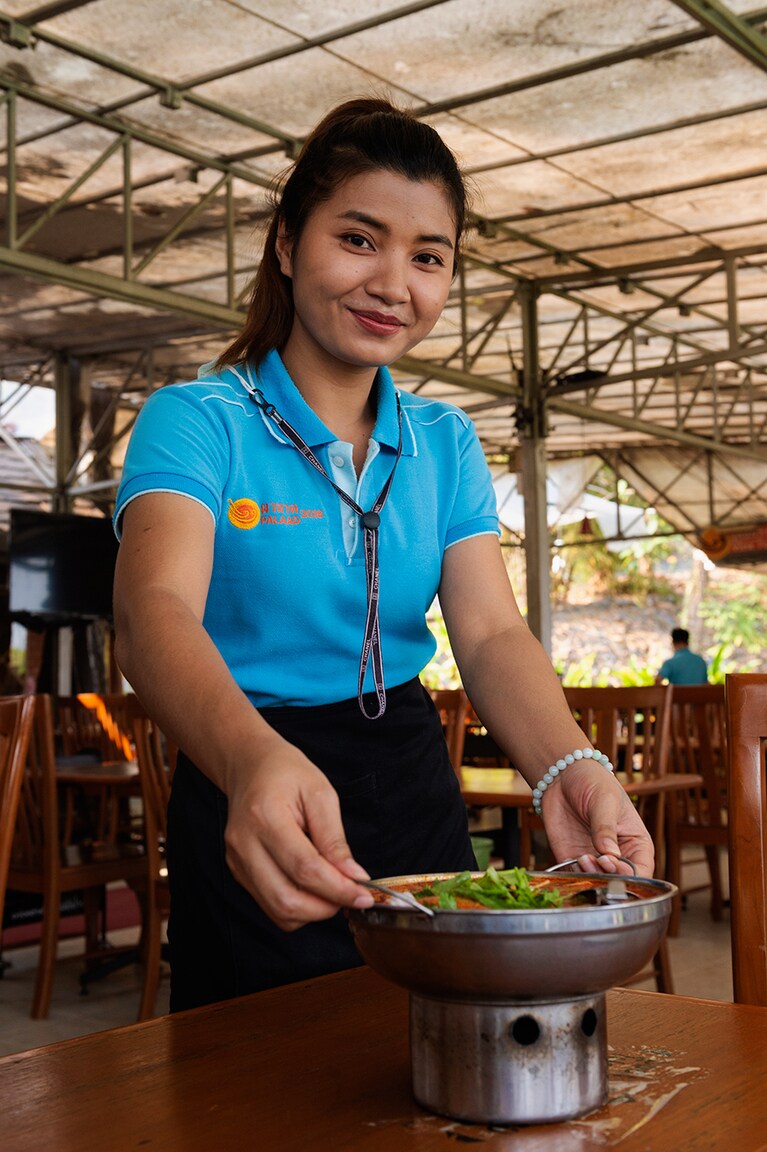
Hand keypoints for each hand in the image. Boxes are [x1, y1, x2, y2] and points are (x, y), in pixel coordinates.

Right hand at [222, 734, 374, 929]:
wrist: (249, 766)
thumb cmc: (286, 773)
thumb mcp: (321, 794)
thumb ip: (335, 839)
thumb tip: (354, 877)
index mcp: (266, 817)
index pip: (305, 868)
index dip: (339, 889)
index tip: (364, 895)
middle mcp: (245, 844)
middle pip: (286, 899)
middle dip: (326, 907)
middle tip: (351, 895)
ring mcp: (237, 861)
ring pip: (278, 911)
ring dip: (312, 911)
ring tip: (333, 889)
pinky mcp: (238, 871)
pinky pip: (270, 905)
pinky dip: (297, 907)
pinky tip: (313, 887)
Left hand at [539, 760, 654, 877]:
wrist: (562, 775)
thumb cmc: (593, 782)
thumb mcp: (605, 801)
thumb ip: (606, 828)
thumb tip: (610, 854)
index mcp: (636, 844)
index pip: (642, 872)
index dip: (629, 875)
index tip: (610, 862)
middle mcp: (618, 857)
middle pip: (620, 883)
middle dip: (608, 879)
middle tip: (595, 861)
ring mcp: (595, 859)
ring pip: (597, 884)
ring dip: (590, 878)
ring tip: (582, 858)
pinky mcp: (573, 859)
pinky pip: (576, 877)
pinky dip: (575, 876)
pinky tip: (573, 860)